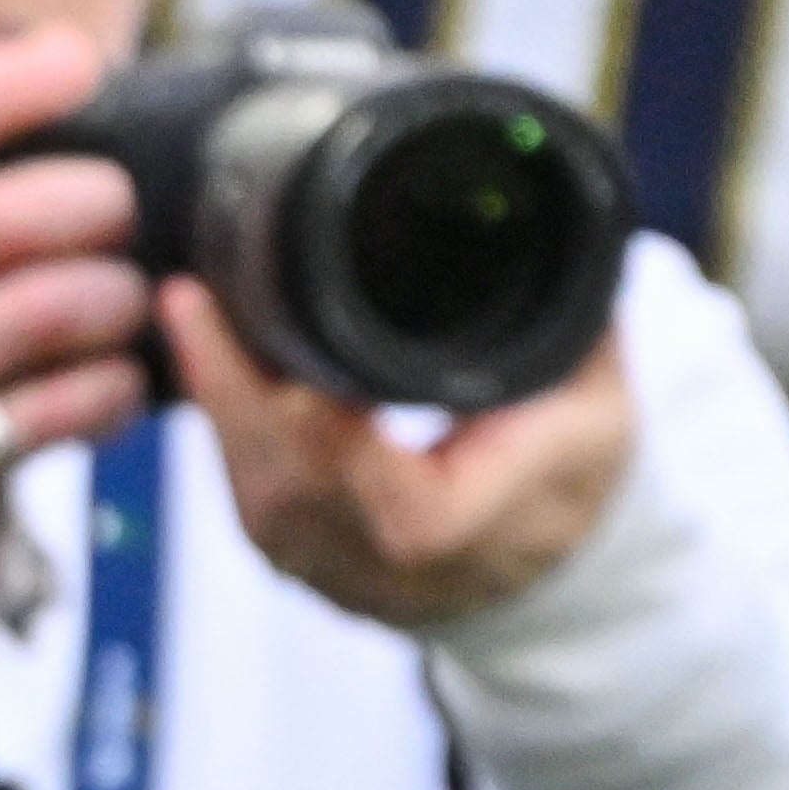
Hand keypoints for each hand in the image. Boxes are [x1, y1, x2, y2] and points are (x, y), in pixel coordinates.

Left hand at [163, 279, 632, 628]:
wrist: (554, 574)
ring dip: (217, 404)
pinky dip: (226, 431)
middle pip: (287, 485)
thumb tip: (548, 216)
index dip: (317, 424)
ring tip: (190, 317)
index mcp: (463, 528)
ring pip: (254, 493)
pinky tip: (208, 369)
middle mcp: (385, 566)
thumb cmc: (577, 474)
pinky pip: (249, 498)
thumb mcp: (598, 398)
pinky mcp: (302, 563)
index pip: (381, 491)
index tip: (276, 342)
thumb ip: (565, 322)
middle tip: (191, 301)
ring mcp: (333, 573)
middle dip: (230, 389)